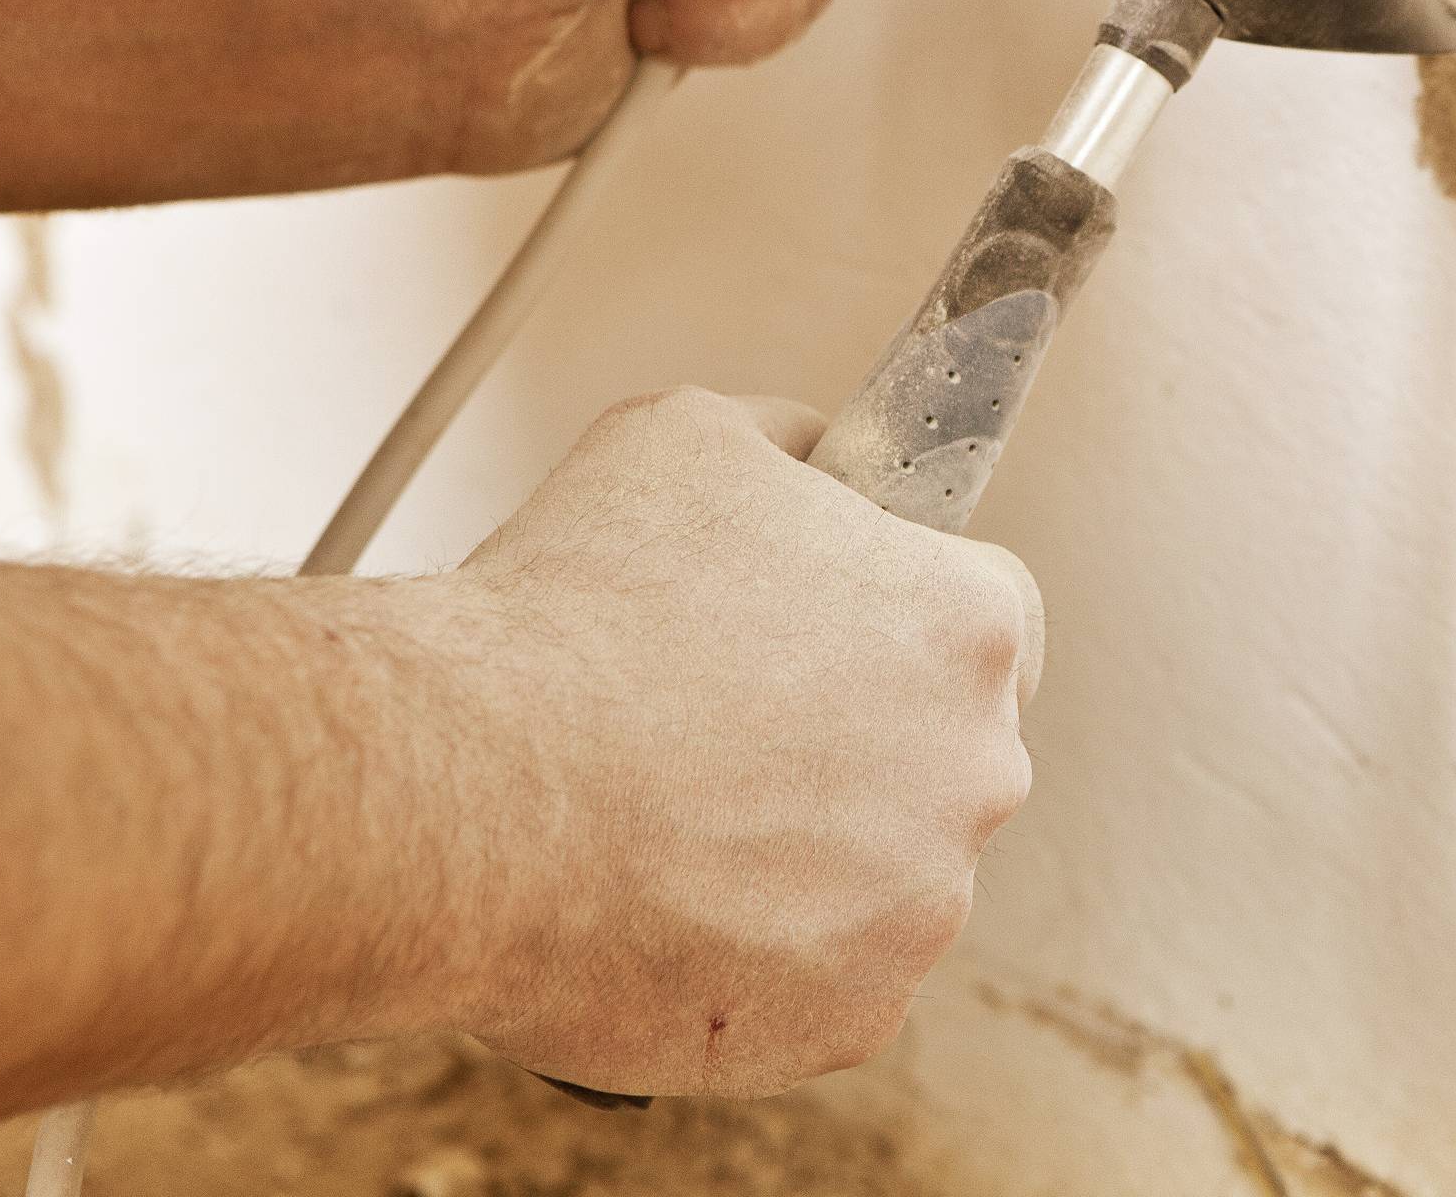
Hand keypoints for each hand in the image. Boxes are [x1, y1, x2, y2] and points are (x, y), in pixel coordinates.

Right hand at [416, 388, 1043, 1096]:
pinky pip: (822, 981)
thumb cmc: (568, 613)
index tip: (836, 636)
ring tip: (667, 822)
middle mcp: (977, 771)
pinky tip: (659, 907)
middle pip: (942, 754)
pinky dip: (757, 957)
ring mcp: (921, 908)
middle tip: (723, 733)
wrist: (462, 792)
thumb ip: (796, 449)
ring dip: (804, 856)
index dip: (903, 617)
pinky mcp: (852, 1018)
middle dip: (855, 744)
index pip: (993, 617)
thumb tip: (822, 461)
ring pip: (883, 876)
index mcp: (966, 625)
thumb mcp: (689, 438)